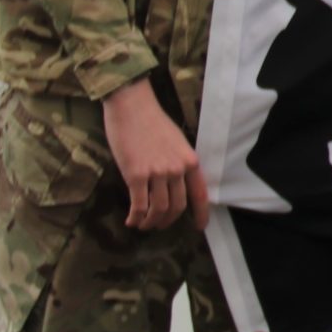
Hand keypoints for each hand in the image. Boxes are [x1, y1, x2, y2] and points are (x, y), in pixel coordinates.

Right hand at [103, 79, 209, 230]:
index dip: (201, 214)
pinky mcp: (135, 175)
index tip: (199, 227)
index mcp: (190, 161)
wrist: (131, 105)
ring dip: (150, 222)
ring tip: (143, 224)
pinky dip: (135, 217)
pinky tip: (131, 221)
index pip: (200, 194)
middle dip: (168, 220)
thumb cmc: (152, 120)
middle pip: (177, 206)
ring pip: (158, 209)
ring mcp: (157, 173)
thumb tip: (175, 183)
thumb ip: (179, 162)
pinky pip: (139, 205)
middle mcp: (177, 169)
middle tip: (160, 225)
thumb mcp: (177, 142)